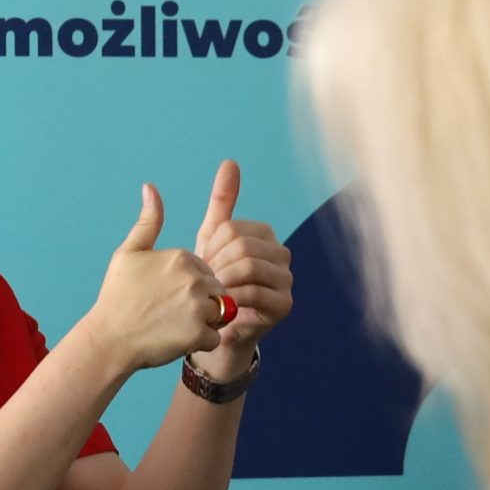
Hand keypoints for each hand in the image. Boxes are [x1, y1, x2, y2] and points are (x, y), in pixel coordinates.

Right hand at [91, 183, 233, 373]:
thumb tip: (150, 187)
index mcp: (182, 257)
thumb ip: (148, 222)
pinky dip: (200, 343)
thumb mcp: (128, 253)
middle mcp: (193, 278)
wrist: (108, 340)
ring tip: (174, 325)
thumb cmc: (117, 296)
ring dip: (203, 323)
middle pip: (217, 290)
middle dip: (201, 303)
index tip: (164, 295)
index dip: (189, 285)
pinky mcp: (198, 334)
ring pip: (220, 313)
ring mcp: (197, 307)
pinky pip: (215, 338)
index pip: (206, 270)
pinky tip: (176, 339)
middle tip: (168, 312)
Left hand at [190, 160, 292, 382]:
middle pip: (242, 247)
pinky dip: (233, 298)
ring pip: (249, 267)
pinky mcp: (284, 305)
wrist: (215, 326)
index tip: (203, 264)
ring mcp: (286, 280)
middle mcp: (282, 254)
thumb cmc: (214, 280)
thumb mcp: (212, 239)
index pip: (232, 229)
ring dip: (224, 281)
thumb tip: (230, 162)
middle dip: (217, 265)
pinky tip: (223, 305)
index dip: (210, 247)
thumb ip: (223, 201)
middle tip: (207, 282)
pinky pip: (255, 292)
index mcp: (265, 235)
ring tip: (215, 292)